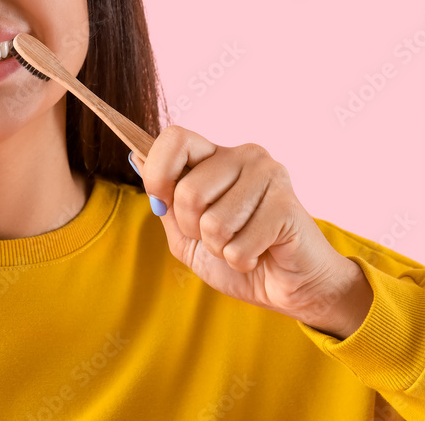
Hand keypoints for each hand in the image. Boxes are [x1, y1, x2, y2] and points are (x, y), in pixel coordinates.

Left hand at [129, 125, 372, 339]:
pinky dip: (240, 260)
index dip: (159, 174)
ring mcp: (269, 176)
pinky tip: (259, 254)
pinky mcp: (287, 205)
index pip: (175, 138)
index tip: (162, 202)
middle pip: (188, 191)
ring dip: (219, 247)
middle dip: (191, 228)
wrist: (288, 285)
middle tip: (215, 236)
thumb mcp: (186, 233)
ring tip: (240, 244)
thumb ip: (164, 200)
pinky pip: (239, 243)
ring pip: (213, 221)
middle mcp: (244, 155)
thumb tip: (136, 157)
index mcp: (216, 156)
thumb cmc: (236, 255)